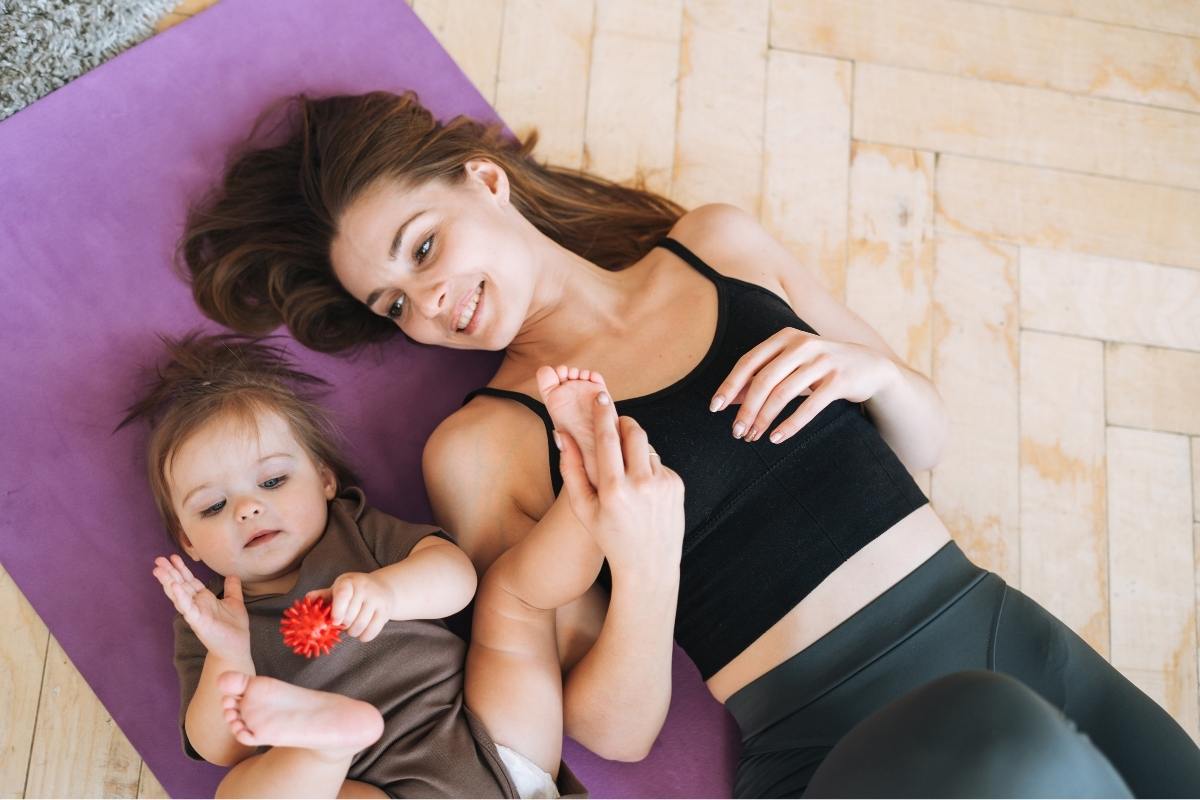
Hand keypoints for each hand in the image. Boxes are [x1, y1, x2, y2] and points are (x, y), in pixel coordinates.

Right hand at [153, 554, 249, 661]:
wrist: (235, 646)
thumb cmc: (234, 626)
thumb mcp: (235, 602)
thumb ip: (232, 589)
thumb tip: (232, 575)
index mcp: (204, 598)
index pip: (190, 580)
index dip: (181, 569)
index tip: (172, 557)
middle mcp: (196, 604)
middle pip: (180, 585)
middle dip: (170, 572)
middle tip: (158, 560)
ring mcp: (195, 613)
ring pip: (179, 595)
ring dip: (169, 582)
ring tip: (158, 570)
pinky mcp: (197, 622)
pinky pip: (187, 608)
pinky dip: (181, 597)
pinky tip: (174, 586)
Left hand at [306, 572, 391, 642]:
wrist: (384, 588)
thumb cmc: (354, 590)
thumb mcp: (339, 588)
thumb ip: (323, 595)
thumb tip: (306, 599)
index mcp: (349, 582)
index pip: (343, 595)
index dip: (337, 610)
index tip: (334, 622)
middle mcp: (365, 589)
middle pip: (350, 616)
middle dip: (343, 625)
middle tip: (342, 623)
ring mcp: (377, 600)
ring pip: (360, 626)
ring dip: (352, 632)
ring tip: (352, 626)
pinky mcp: (385, 612)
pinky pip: (371, 632)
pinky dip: (363, 636)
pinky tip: (362, 631)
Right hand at [557, 395, 684, 577]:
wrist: (649, 565)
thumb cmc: (610, 538)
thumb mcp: (584, 509)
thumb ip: (571, 470)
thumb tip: (562, 435)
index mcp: (613, 490)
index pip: (608, 439)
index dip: (603, 414)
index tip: (600, 397)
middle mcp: (641, 484)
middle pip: (634, 432)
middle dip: (624, 423)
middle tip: (615, 425)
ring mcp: (663, 484)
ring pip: (648, 448)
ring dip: (636, 450)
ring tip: (626, 472)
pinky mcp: (677, 485)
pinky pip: (659, 464)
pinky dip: (649, 469)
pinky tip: (643, 491)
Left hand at [710, 328, 900, 443]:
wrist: (869, 366)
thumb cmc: (820, 368)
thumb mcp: (790, 366)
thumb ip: (762, 377)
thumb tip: (729, 399)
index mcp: (785, 337)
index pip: (749, 362)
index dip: (730, 385)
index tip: (715, 407)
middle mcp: (802, 344)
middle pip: (763, 380)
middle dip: (746, 408)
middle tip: (736, 432)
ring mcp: (822, 361)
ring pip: (783, 393)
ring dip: (764, 419)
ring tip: (753, 437)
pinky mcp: (840, 380)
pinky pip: (810, 406)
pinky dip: (790, 424)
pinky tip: (777, 438)